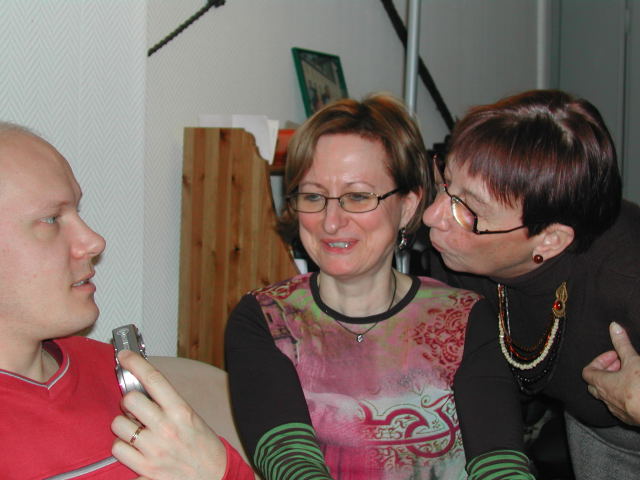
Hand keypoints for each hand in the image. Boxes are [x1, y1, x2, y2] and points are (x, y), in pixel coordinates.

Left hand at [111, 350, 227, 479]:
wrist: (214, 477)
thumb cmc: (203, 445)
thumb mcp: (190, 417)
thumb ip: (167, 404)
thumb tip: (141, 389)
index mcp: (180, 411)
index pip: (153, 379)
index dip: (135, 363)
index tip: (125, 356)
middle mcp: (166, 429)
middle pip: (129, 400)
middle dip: (129, 403)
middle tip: (136, 410)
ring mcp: (153, 451)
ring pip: (118, 426)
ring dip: (124, 427)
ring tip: (137, 432)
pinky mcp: (144, 471)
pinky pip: (118, 451)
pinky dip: (124, 449)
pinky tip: (136, 450)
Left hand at [582, 322, 639, 425]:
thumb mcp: (633, 361)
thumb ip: (622, 344)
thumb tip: (613, 326)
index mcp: (602, 384)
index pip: (588, 371)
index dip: (600, 360)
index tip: (616, 355)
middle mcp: (605, 399)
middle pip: (595, 384)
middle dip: (607, 371)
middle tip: (622, 364)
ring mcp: (617, 411)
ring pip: (608, 396)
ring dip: (616, 384)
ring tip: (631, 376)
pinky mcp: (629, 419)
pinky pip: (620, 406)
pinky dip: (625, 396)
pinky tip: (637, 390)